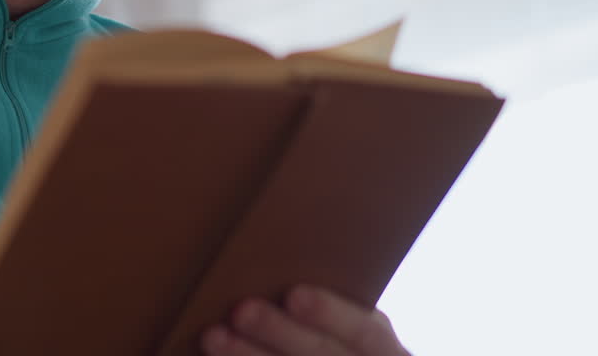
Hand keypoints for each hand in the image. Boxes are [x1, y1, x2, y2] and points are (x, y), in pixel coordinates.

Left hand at [200, 285, 409, 355]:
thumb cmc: (345, 343)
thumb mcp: (358, 329)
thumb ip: (334, 306)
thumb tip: (287, 251)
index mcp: (386, 351)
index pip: (365, 333)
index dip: (331, 314)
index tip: (295, 294)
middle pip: (321, 355)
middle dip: (278, 333)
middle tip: (241, 309)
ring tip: (212, 336)